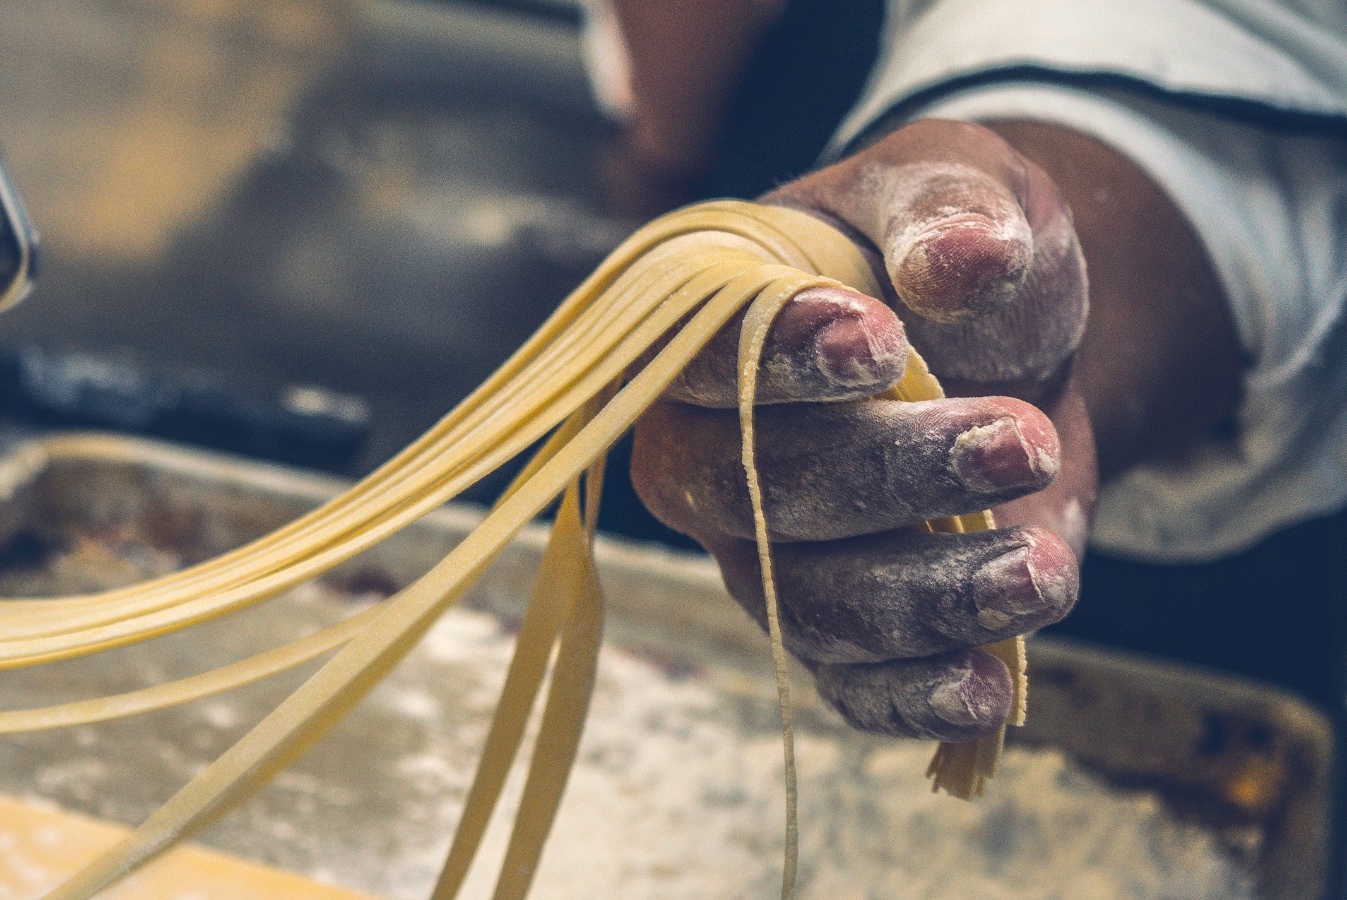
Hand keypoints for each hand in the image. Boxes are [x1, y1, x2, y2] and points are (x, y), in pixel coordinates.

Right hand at [632, 120, 1093, 740]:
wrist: (1010, 345)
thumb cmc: (950, 249)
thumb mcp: (958, 183)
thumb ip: (948, 205)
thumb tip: (964, 259)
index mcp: (703, 325)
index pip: (700, 357)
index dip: (778, 363)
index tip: (883, 345)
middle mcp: (704, 449)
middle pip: (750, 492)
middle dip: (887, 478)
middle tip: (1019, 440)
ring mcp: (757, 548)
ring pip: (806, 601)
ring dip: (925, 594)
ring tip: (1041, 568)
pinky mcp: (829, 624)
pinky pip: (846, 682)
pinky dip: (911, 696)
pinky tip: (988, 686)